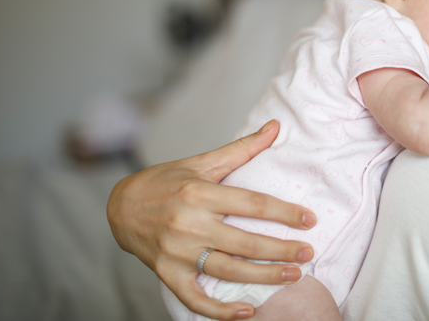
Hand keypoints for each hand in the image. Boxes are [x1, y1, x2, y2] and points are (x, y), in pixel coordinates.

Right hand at [106, 120, 316, 319]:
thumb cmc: (165, 181)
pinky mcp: (167, 273)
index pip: (252, 204)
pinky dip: (220, 310)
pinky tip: (248, 310)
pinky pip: (195, 298)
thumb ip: (242, 148)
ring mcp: (177, 252)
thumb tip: (276, 127)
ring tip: (293, 276)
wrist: (119, 206)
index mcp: (200, 193)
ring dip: (264, 276)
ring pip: (228, 270)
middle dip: (281, 250)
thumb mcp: (202, 162)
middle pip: (245, 241)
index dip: (284, 213)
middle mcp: (189, 223)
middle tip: (309, 254)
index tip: (309, 220)